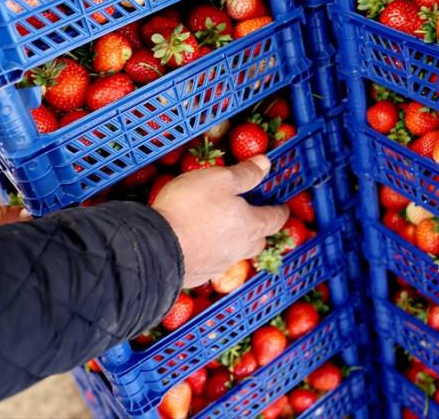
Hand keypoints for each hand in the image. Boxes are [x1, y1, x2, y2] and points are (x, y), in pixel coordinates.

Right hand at [151, 155, 288, 288]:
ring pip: (236, 253)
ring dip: (235, 242)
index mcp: (250, 224)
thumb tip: (266, 164)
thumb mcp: (220, 179)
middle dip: (259, 229)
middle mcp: (240, 248)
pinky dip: (212, 252)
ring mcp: (219, 265)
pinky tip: (201, 245)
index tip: (282, 208)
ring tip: (226, 230)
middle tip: (255, 218)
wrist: (156, 248)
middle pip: (258, 240)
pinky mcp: (198, 274)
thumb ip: (245, 173)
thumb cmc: (191, 207)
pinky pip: (213, 262)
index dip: (280, 211)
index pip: (274, 219)